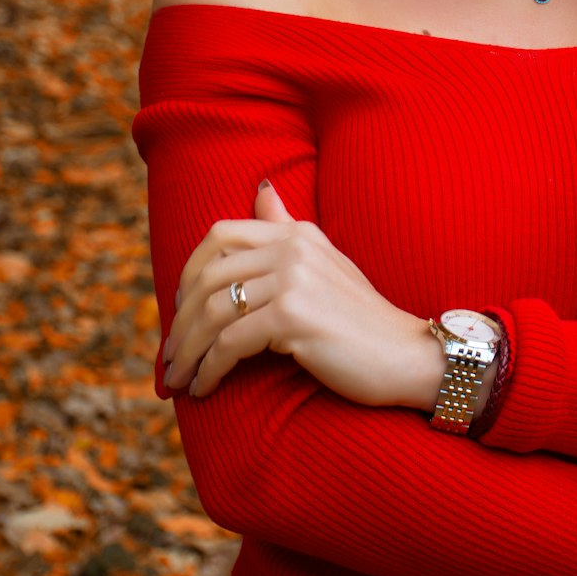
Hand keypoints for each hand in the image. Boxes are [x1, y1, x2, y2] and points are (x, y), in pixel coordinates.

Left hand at [162, 181, 446, 408]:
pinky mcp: (293, 316)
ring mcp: (293, 279)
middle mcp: (292, 247)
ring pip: (213, 311)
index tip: (181, 311)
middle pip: (208, 275)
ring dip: (187, 351)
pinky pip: (229, 343)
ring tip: (179, 379)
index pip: (220, 235)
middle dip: (180, 320)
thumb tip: (262, 188)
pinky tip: (205, 387)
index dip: (188, 273)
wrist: (405, 355)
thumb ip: (287, 227)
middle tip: (171, 356)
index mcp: (296, 233)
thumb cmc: (361, 319)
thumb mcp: (324, 263)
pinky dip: (210, 368)